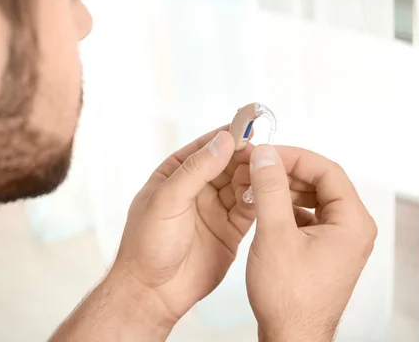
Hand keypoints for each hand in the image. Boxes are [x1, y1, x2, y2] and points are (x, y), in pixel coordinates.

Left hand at [110, 127, 255, 327]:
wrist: (154, 291)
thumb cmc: (148, 244)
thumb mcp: (167, 200)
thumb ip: (196, 170)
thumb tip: (224, 140)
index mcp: (175, 174)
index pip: (206, 147)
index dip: (228, 136)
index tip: (250, 126)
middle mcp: (197, 188)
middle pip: (228, 163)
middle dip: (246, 156)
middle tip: (265, 153)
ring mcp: (215, 208)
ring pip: (242, 184)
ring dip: (255, 176)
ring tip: (270, 172)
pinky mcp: (231, 229)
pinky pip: (250, 208)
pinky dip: (260, 199)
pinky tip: (268, 193)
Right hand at [233, 145, 377, 341]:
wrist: (290, 336)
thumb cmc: (288, 296)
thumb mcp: (275, 234)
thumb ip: (271, 189)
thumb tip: (265, 155)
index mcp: (352, 222)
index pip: (326, 170)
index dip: (293, 157)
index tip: (265, 153)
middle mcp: (352, 229)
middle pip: (321, 182)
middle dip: (286, 172)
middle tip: (258, 167)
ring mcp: (339, 240)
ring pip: (312, 198)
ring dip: (284, 189)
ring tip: (257, 187)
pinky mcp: (324, 250)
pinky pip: (307, 216)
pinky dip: (285, 208)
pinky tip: (264, 209)